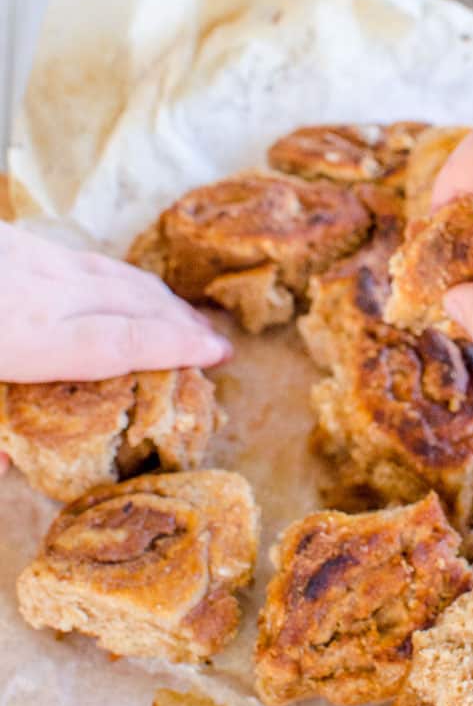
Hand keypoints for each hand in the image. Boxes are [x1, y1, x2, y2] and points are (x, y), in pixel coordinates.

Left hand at [0, 223, 231, 382]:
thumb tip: (6, 469)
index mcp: (25, 341)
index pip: (122, 343)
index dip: (177, 347)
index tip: (218, 353)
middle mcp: (41, 294)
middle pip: (130, 304)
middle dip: (182, 323)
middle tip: (218, 343)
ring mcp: (27, 256)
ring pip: (112, 274)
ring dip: (158, 297)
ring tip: (188, 317)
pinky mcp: (12, 236)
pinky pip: (82, 256)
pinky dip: (119, 274)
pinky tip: (129, 284)